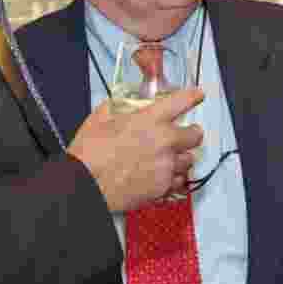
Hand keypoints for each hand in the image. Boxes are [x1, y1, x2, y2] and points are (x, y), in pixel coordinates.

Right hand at [68, 88, 203, 212]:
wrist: (84, 184)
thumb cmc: (89, 154)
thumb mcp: (99, 119)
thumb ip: (116, 108)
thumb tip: (120, 104)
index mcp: (150, 119)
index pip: (182, 101)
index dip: (193, 96)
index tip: (197, 96)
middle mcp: (164, 141)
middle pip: (195, 135)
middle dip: (191, 133)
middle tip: (186, 133)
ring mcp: (165, 166)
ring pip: (189, 160)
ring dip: (181, 157)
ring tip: (169, 158)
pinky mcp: (163, 187)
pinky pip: (179, 181)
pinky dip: (173, 178)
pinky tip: (162, 175)